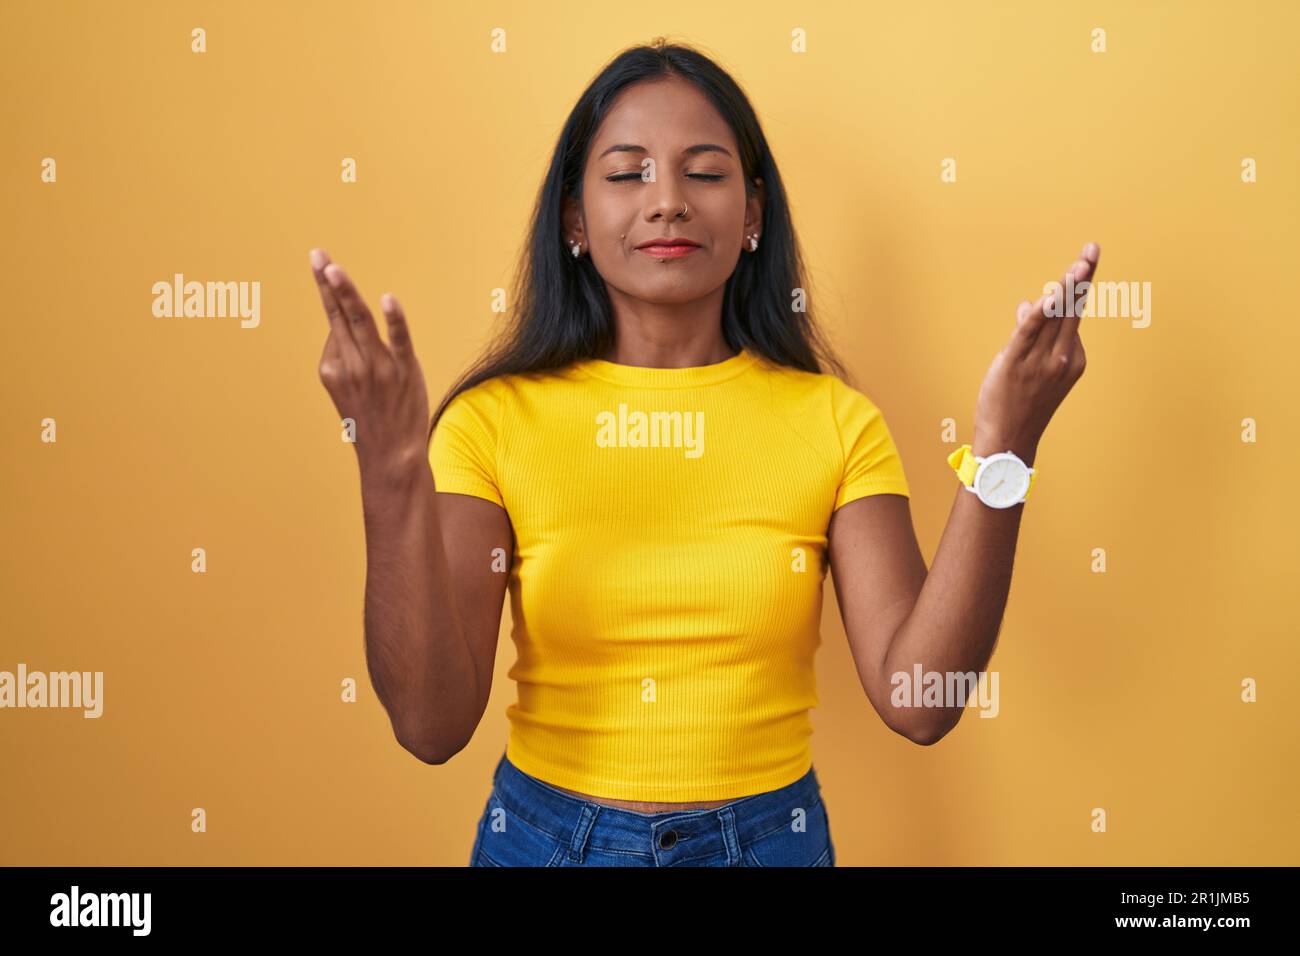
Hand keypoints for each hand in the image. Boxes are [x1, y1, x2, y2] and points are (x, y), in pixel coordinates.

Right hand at [311, 248, 429, 481]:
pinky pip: (398, 341)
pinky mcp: (404, 372)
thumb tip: (345, 328)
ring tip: (333, 268)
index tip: (328, 272)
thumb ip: (346, 357)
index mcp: (332, 368)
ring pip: (360, 322)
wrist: (392, 456)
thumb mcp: (347, 390)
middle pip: (338, 316)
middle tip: (317, 255)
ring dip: (346, 293)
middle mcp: (351, 366)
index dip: (338, 305)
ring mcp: (377, 368)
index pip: (335, 326)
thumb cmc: (372, 421)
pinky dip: (394, 321)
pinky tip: (388, 300)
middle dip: (327, 283)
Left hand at [972, 242, 1099, 463]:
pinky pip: (1029, 334)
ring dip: (1065, 289)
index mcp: (1072, 359)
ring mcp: (1041, 362)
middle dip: (1081, 279)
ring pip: (1054, 318)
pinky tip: (1047, 298)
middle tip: (1092, 251)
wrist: (1008, 440)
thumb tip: (1030, 303)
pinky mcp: (1016, 364)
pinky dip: (1038, 315)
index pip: (1072, 316)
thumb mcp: (1032, 367)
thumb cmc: (1019, 404)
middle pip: (1071, 311)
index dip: (1074, 288)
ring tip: (1078, 265)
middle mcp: (1061, 358)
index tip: (1084, 262)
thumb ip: (1032, 334)